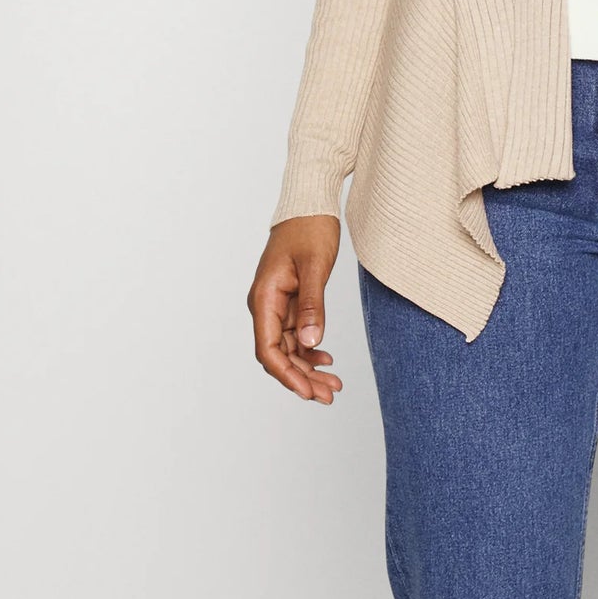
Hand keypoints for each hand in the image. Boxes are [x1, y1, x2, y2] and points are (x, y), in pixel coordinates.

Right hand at [248, 215, 344, 402]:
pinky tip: (327, 359)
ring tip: (333, 384)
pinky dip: (311, 348)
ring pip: (289, 347)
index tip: (308, 392)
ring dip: (308, 367)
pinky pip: (296, 333)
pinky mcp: (290, 300)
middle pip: (279, 354)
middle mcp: (266, 305)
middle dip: (302, 378)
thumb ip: (312, 305)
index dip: (287, 375)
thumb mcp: (314, 267)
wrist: (310, 203)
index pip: (268, 350)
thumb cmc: (310, 228)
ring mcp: (277, 304)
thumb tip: (311, 342)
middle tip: (329, 395)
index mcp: (264, 298)